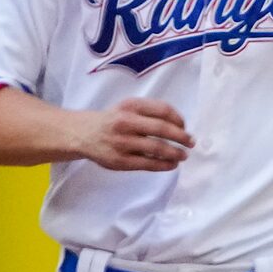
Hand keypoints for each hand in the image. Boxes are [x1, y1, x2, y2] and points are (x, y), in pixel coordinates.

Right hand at [76, 98, 193, 171]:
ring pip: (157, 148)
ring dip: (175, 153)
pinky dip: (163, 165)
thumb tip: (179, 127)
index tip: (184, 127)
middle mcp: (125, 122)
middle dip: (182, 137)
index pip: (163, 110)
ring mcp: (122, 142)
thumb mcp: (127, 107)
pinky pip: (147, 164)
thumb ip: (150, 112)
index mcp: (130, 106)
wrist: (82, 134)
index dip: (179, 119)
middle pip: (162, 129)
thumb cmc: (111, 121)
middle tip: (190, 143)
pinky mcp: (119, 160)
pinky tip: (171, 165)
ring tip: (183, 156)